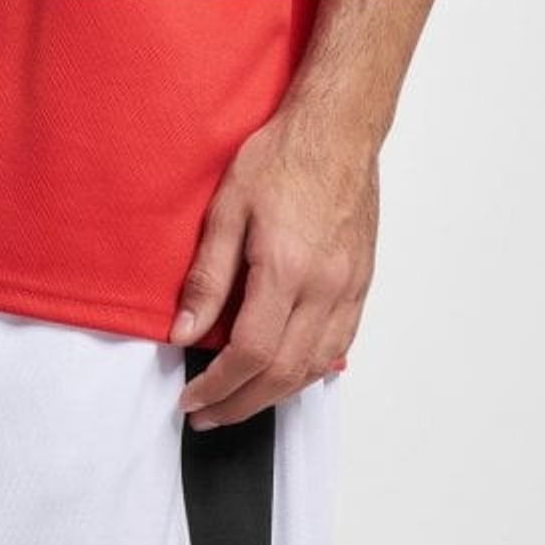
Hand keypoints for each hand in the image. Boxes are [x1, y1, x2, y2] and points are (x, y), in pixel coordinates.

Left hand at [172, 111, 377, 427]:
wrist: (340, 129)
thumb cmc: (284, 157)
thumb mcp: (227, 210)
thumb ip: (207, 280)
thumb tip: (184, 334)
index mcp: (287, 268)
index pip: (250, 353)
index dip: (217, 387)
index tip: (192, 399)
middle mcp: (324, 287)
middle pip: (281, 375)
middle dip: (239, 405)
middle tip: (207, 415)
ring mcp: (347, 290)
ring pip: (311, 370)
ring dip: (272, 398)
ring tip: (237, 403)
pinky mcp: (360, 287)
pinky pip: (335, 349)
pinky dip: (304, 375)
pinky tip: (280, 379)